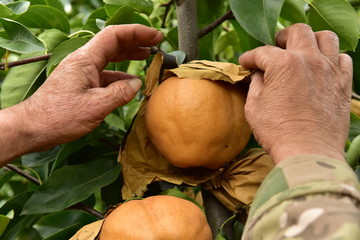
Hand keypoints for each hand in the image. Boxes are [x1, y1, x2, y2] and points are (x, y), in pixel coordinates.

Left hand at [1, 24, 161, 163]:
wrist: (33, 128)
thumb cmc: (59, 117)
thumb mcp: (96, 106)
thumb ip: (120, 93)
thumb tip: (137, 84)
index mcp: (85, 60)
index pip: (114, 36)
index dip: (137, 32)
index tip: (155, 36)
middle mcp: (83, 62)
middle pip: (113, 43)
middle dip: (136, 41)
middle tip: (156, 44)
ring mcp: (82, 73)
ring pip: (110, 59)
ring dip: (129, 56)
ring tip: (148, 57)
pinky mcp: (81, 84)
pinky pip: (105, 75)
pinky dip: (120, 76)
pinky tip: (131, 83)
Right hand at [239, 24, 351, 163]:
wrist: (308, 153)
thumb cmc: (277, 131)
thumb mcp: (254, 107)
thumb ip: (256, 84)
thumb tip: (259, 75)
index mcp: (283, 64)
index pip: (262, 52)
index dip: (250, 57)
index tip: (245, 63)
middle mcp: (309, 60)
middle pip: (298, 32)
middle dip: (282, 37)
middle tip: (275, 47)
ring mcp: (330, 70)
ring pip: (326, 37)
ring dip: (311, 40)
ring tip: (302, 51)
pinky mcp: (343, 84)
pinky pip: (343, 59)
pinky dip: (331, 58)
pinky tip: (321, 68)